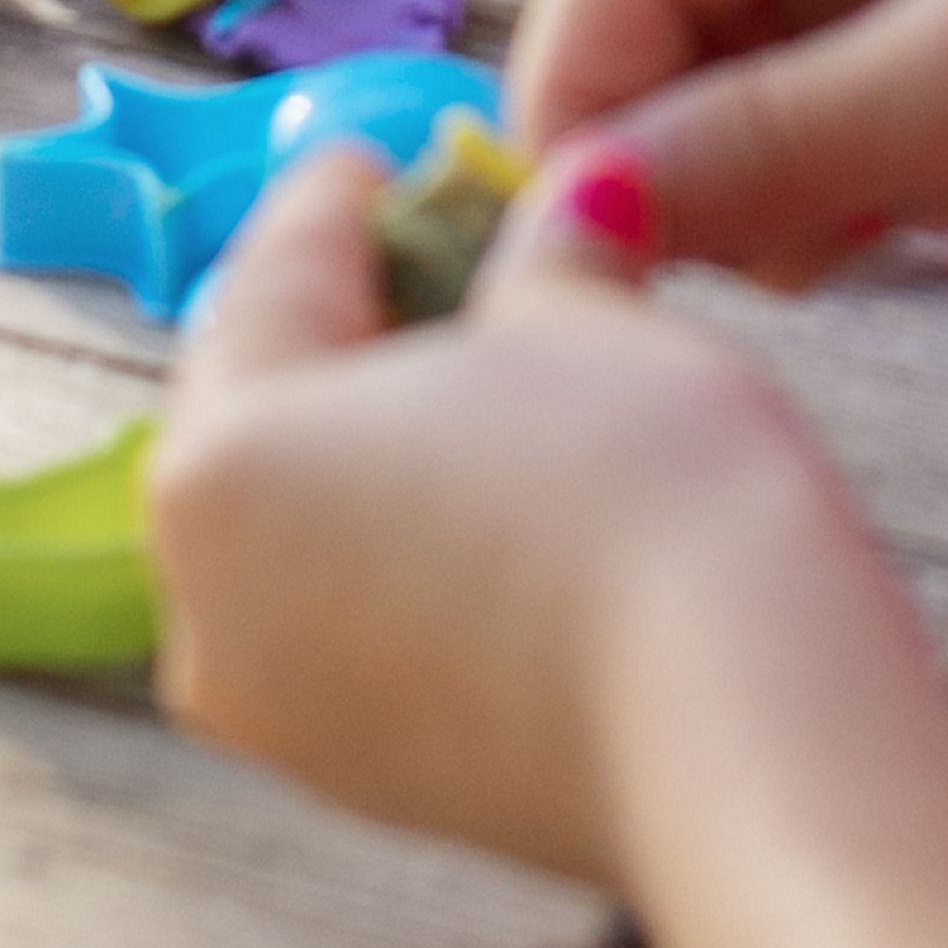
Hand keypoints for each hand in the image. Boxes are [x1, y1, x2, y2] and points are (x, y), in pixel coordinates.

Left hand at [148, 136, 860, 889]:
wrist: (739, 734)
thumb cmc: (640, 499)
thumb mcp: (583, 318)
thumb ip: (544, 250)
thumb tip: (575, 196)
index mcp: (218, 461)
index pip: (269, 280)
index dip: (339, 204)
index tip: (379, 165)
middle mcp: (208, 604)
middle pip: (271, 418)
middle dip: (359, 332)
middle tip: (450, 261)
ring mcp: (286, 713)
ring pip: (313, 532)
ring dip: (389, 453)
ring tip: (499, 387)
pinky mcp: (376, 783)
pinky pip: (366, 625)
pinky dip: (419, 553)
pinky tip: (514, 508)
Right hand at [519, 0, 947, 279]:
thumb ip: (783, 132)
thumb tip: (585, 202)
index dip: (581, 78)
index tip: (576, 228)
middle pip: (672, 43)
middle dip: (680, 157)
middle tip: (758, 252)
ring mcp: (900, 24)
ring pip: (741, 131)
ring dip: (781, 205)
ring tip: (891, 223)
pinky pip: (837, 184)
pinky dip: (859, 224)